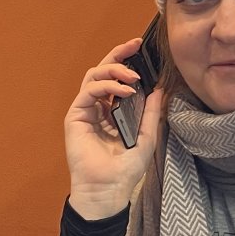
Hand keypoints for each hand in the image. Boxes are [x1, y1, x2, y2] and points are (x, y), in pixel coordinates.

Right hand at [64, 38, 165, 219]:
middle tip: (134, 46)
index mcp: (112, 111)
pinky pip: (89, 91)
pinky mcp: (76, 116)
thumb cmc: (125, 169)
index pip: (117, 79)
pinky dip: (107, 86)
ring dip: (114, 70)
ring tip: (132, 77)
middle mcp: (97, 108)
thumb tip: (159, 88)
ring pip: (93, 76)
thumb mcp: (147, 136)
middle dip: (118, 55)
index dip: (126, 61)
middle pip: (102, 71)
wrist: (108, 189)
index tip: (141, 48)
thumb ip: (151, 112)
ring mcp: (85, 111)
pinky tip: (124, 91)